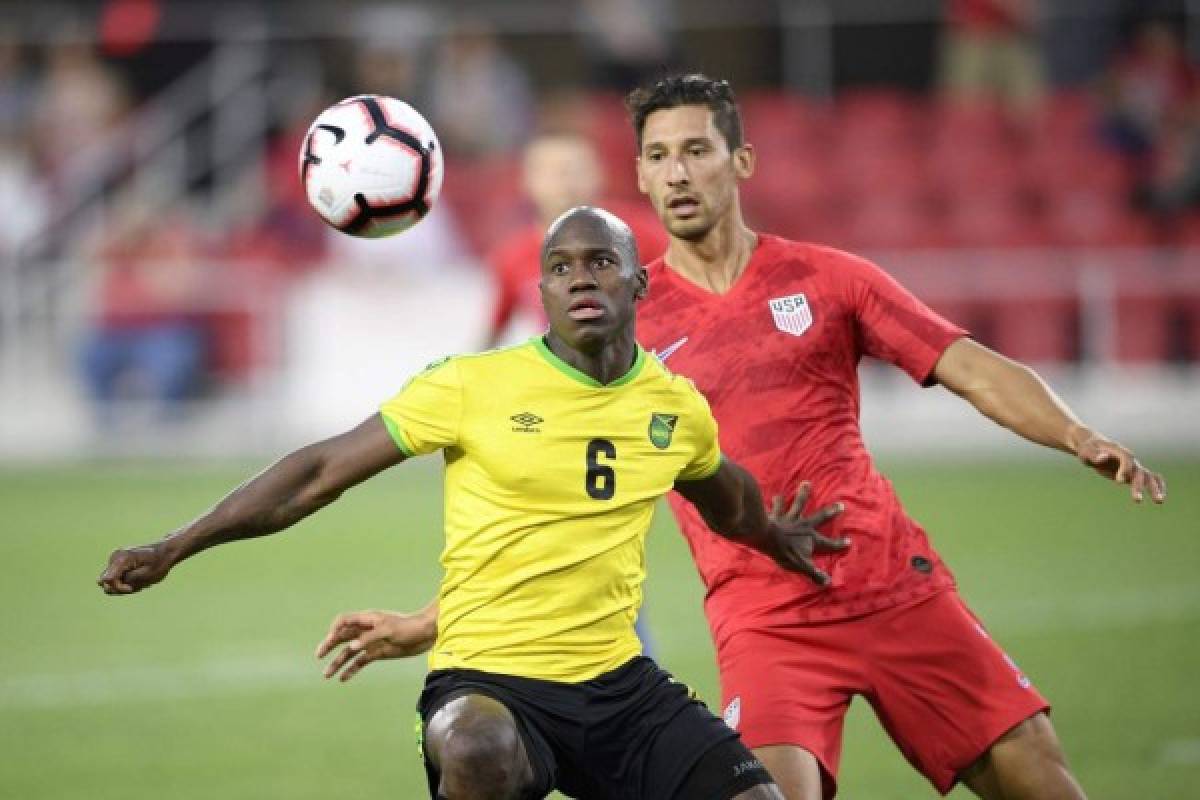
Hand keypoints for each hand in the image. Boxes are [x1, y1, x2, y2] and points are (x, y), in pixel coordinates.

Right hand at [97, 543, 173, 594]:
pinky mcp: (116, 562)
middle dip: (120, 588)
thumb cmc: (159, 563)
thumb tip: (102, 581)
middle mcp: (115, 557)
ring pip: (110, 582)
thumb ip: (125, 579)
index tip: (132, 588)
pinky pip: (115, 578)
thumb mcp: (147, 575)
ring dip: (123, 585)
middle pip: (106, 583)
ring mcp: (114, 559)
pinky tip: (137, 576)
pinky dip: (125, 581)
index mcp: (122, 558)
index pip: (108, 580)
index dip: (119, 588)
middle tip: (138, 584)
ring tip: (139, 579)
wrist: (165, 551)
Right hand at [316, 609, 435, 681]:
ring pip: (349, 652)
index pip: (344, 621)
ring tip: (326, 674)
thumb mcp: (388, 630)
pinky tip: (343, 678)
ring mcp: (370, 642)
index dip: (334, 629)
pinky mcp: (377, 653)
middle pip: (342, 637)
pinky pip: (360, 662)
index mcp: (367, 620)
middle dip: (329, 645)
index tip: (330, 640)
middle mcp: (366, 631)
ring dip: (337, 662)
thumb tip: (351, 647)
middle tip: (319, 655)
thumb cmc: (408, 627)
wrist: (425, 635)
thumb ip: (369, 638)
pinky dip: (351, 669)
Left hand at [764, 482, 848, 585]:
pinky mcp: (777, 515)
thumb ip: (814, 574)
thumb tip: (827, 582)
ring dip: (803, 494)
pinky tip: (777, 494)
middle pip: (820, 518)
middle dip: (831, 512)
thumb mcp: (801, 565)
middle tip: (841, 505)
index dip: (839, 544)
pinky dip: (777, 501)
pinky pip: (777, 506)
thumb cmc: (783, 552)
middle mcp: (803, 526)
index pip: (829, 544)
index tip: (849, 541)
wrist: (765, 535)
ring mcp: (790, 518)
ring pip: (799, 504)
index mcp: (811, 539)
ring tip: (807, 483)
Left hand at [1075, 433, 1165, 503]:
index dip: (1125, 469)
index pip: (1126, 459)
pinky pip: (1150, 478)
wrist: (1092, 446)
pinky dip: (1158, 485)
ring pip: (1148, 476)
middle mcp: (1129, 458)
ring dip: (1154, 488)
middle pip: (1138, 471)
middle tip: (1137, 500)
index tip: (1119, 481)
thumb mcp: (1086, 451)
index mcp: (1118, 451)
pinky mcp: (1132, 473)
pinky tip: (1161, 497)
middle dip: (1139, 485)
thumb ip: (1094, 454)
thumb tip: (1104, 457)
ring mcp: (1133, 466)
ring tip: (1159, 501)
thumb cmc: (1087, 449)